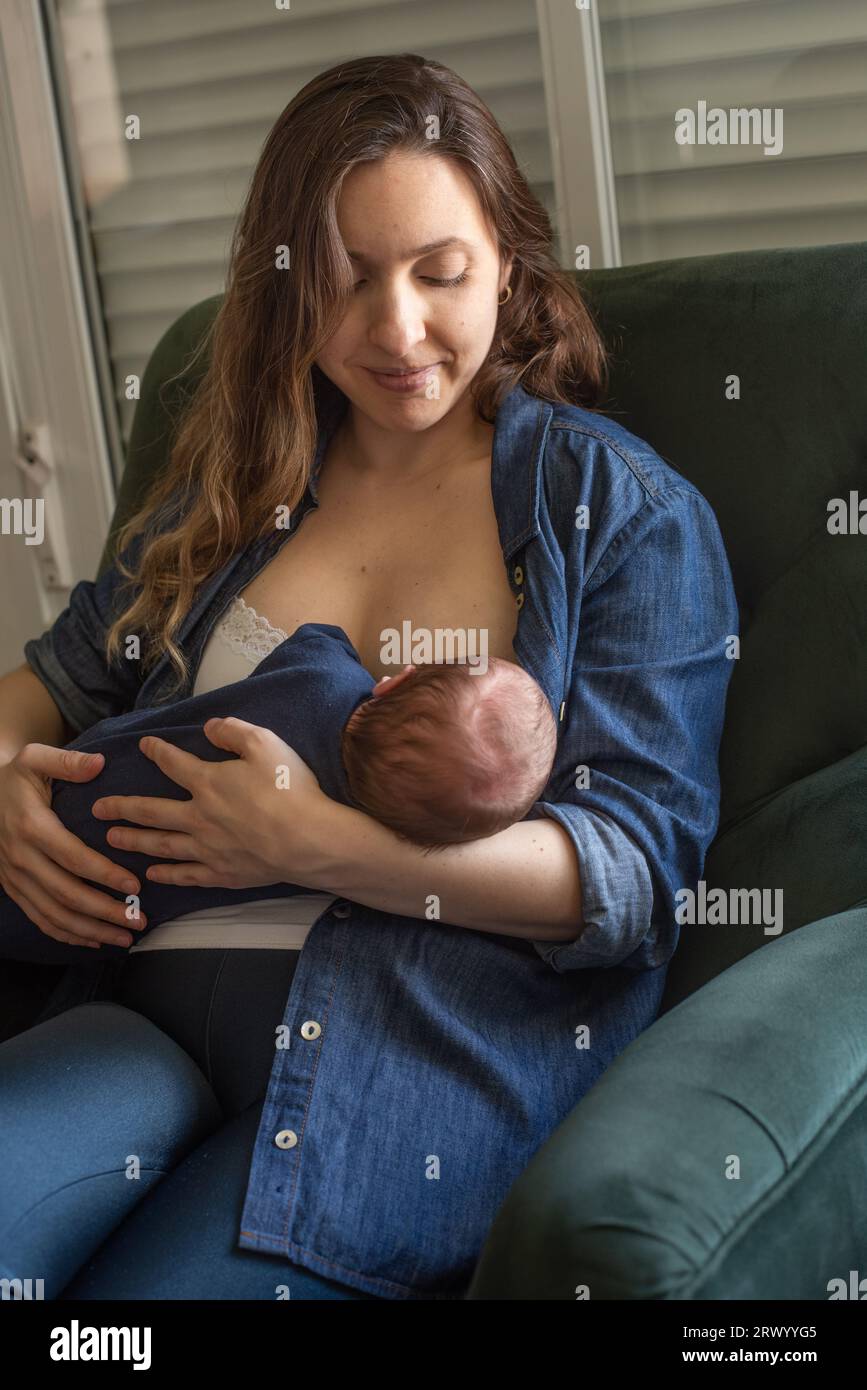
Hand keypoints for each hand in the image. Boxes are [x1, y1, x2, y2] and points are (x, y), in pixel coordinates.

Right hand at [0, 745, 144, 948]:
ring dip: (91, 930)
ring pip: (54, 914)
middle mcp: (21, 857)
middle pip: (66, 894)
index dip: (103, 874)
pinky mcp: (13, 888)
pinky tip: (94, 940)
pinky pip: (39, 918)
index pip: (72, 857)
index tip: (135, 885)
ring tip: (125, 938)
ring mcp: (15, 877)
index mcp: (32, 827)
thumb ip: (66, 761)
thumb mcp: (35, 757)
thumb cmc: (17, 776)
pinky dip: (67, 934)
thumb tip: (98, 764)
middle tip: (138, 920)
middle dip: (104, 911)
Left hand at [91, 717, 333, 889]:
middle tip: (97, 809)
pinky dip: (167, 874)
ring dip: (134, 840)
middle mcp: (198, 816)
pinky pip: (186, 875)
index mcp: (208, 783)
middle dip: (122, 807)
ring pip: (160, 844)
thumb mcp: (265, 744)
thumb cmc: (289, 790)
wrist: (307, 840)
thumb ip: (234, 731)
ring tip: (112, 838)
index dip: (156, 752)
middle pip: (151, 811)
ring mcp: (207, 849)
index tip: (143, 746)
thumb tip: (209, 726)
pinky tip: (152, 875)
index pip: (173, 764)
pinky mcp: (222, 873)